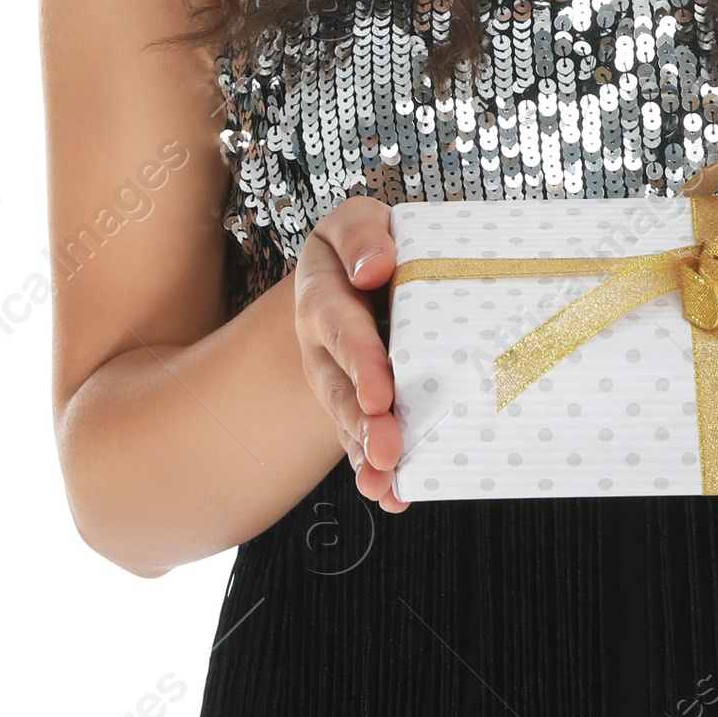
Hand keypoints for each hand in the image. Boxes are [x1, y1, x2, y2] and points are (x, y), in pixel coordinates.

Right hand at [294, 197, 408, 512]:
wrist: (365, 272)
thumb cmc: (366, 244)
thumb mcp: (357, 221)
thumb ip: (362, 236)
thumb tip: (375, 267)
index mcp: (323, 296)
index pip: (340, 326)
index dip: (360, 360)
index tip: (380, 393)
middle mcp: (324, 348)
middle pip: (339, 388)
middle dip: (361, 422)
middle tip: (387, 450)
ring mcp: (341, 382)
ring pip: (349, 421)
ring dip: (366, 453)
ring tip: (386, 481)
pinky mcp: (362, 405)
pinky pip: (363, 440)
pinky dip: (377, 471)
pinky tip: (394, 495)